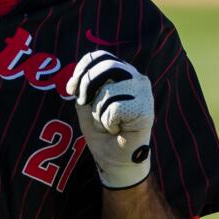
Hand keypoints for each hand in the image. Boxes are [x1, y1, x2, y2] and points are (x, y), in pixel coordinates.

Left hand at [65, 50, 152, 189]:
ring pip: (108, 91)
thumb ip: (82, 87)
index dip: (81, 70)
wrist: (114, 160)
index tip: (71, 90)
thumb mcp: (86, 106)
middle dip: (86, 86)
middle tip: (85, 105)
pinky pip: (115, 108)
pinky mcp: (146, 109)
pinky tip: (118, 130)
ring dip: (98, 113)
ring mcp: (143, 93)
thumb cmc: (101, 133)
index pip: (99, 57)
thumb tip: (76, 79)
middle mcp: (136, 78)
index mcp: (122, 73)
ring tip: (109, 124)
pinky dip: (108, 123)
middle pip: (105, 66)